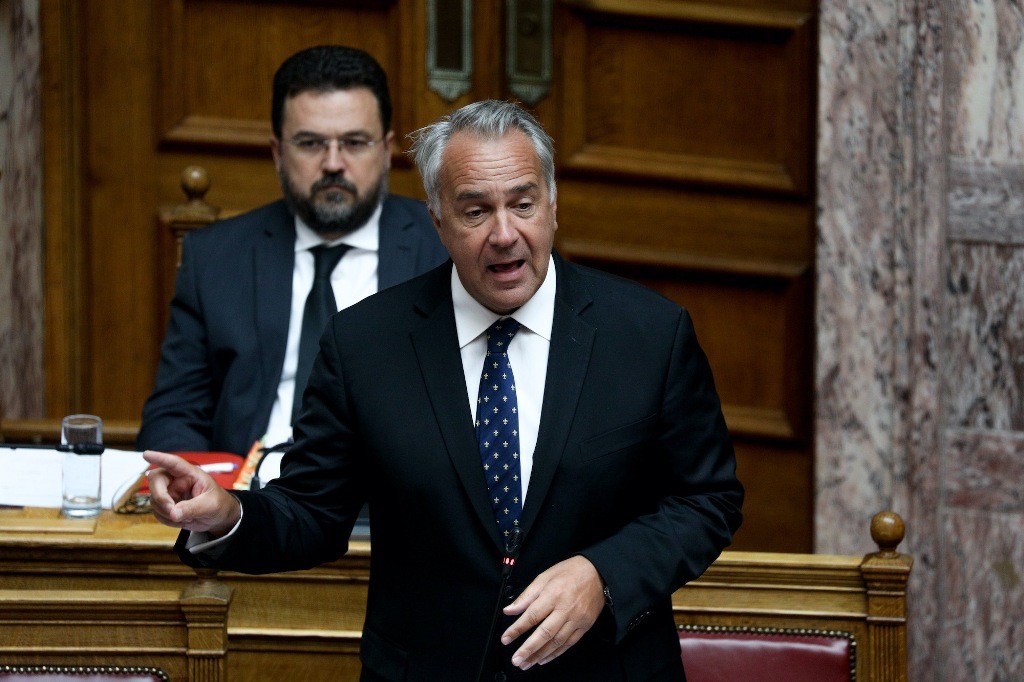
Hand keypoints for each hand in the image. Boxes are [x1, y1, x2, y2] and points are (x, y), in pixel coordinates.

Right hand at [142, 450, 240, 535]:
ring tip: (188, 517)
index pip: (174, 463)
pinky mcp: (166, 506)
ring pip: (154, 500)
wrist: (218, 518)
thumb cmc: (218, 504)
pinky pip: (157, 513)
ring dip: (166, 512)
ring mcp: (170, 493)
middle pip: (156, 481)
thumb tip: (173, 513)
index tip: (146, 454)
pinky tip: (182, 520)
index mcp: (190, 474)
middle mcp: (177, 481)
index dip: (160, 458)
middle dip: (160, 496)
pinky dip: (167, 520)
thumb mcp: (210, 505)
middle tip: (171, 510)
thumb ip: (193, 508)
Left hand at [501, 555, 605, 669]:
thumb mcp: (545, 577)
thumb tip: (510, 609)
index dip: (517, 629)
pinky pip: (569, 644)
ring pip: (556, 642)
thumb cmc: (571, 572)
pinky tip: (544, 659)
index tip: (506, 639)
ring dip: (540, 655)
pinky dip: (555, 653)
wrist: (598, 573)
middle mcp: (565, 609)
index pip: (532, 616)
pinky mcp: (585, 626)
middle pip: (545, 633)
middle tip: (516, 659)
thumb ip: (527, 595)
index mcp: (553, 594)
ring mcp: (577, 619)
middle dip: (528, 649)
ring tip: (526, 663)